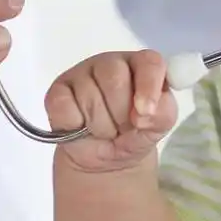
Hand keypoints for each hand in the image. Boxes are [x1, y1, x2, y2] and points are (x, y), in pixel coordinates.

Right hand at [45, 49, 178, 172]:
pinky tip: (81, 126)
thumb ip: (163, 114)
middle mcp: (111, 63)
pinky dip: (75, 124)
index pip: (149, 62)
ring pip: (89, 96)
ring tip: (104, 129)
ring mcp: (81, 74)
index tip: (145, 113)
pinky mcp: (57, 92)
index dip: (147, 86)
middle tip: (122, 127)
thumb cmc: (135, 132)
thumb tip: (145, 112)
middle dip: (121, 114)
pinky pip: (64, 106)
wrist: (106, 158)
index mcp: (141, 65)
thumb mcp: (158, 126)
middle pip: (115, 79)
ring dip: (100, 125)